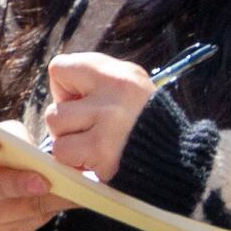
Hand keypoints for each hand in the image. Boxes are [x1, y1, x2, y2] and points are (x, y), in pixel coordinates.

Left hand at [37, 52, 159, 184]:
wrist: (176, 159)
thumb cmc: (143, 123)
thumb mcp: (127, 86)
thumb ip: (94, 82)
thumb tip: (59, 90)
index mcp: (119, 74)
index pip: (59, 67)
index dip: (64, 89)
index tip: (82, 101)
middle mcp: (114, 94)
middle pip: (54, 108)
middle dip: (66, 124)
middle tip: (91, 130)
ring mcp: (108, 124)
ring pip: (56, 130)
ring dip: (69, 143)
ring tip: (94, 145)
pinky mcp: (103, 151)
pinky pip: (63, 154)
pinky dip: (74, 162)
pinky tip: (95, 160)